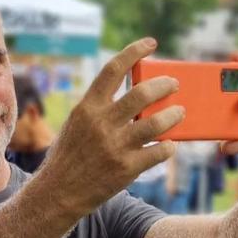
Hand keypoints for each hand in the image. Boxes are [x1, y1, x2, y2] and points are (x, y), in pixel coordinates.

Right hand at [40, 38, 180, 215]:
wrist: (57, 193)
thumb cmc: (67, 157)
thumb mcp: (75, 125)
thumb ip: (98, 109)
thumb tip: (131, 97)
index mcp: (86, 108)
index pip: (113, 69)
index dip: (134, 51)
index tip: (151, 44)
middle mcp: (101, 124)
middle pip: (143, 93)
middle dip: (165, 84)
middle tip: (174, 85)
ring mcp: (115, 146)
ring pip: (157, 122)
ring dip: (174, 114)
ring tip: (179, 112)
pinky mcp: (127, 168)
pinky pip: (160, 151)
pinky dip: (169, 146)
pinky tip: (168, 145)